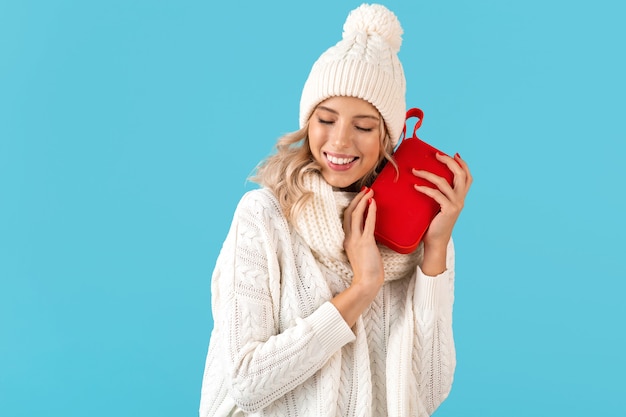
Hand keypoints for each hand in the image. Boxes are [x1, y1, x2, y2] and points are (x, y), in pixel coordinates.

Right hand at [342, 187, 383, 288]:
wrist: (366, 283)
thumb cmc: (367, 271)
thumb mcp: (363, 253)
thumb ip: (364, 242)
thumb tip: (371, 234)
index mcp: (347, 240)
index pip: (347, 218)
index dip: (353, 205)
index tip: (360, 197)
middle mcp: (349, 238)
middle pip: (349, 213)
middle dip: (357, 199)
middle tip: (365, 190)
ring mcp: (356, 240)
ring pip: (356, 215)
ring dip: (363, 201)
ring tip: (370, 192)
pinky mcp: (365, 243)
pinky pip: (368, 223)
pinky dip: (370, 211)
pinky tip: (374, 203)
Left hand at [412, 153, 471, 273]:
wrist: (435, 242)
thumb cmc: (433, 224)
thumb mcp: (439, 206)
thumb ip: (438, 195)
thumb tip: (425, 180)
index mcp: (460, 197)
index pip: (467, 177)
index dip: (463, 164)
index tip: (454, 154)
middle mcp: (461, 199)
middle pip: (461, 175)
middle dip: (449, 162)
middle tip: (436, 155)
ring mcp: (455, 205)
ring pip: (445, 183)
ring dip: (429, 174)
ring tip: (416, 171)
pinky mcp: (448, 210)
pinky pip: (437, 195)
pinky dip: (426, 188)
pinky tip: (416, 186)